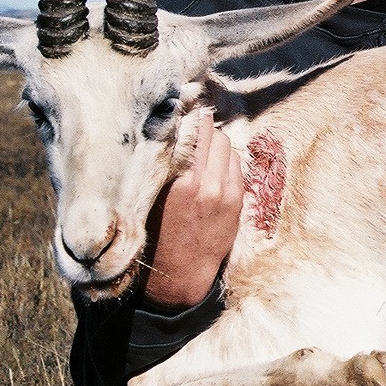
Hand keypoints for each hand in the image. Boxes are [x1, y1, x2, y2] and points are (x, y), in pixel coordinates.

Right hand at [142, 109, 244, 309]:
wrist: (178, 276)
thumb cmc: (154, 235)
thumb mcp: (148, 198)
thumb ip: (160, 167)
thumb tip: (164, 132)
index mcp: (178, 182)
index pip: (190, 132)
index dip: (187, 118)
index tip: (182, 109)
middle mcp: (205, 184)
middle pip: (212, 134)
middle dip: (203, 128)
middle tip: (192, 126)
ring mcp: (225, 192)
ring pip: (227, 147)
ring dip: (215, 143)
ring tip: (201, 148)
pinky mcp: (237, 201)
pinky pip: (236, 164)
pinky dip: (225, 159)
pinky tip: (212, 165)